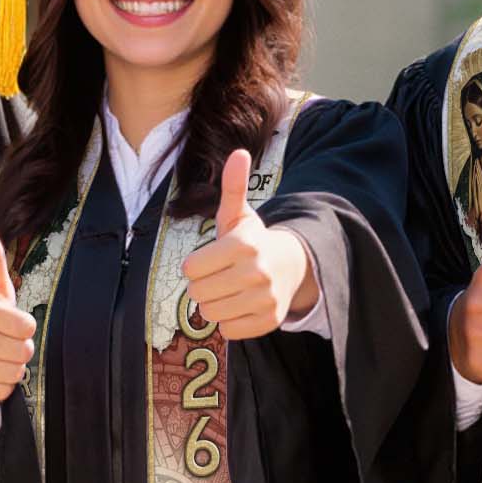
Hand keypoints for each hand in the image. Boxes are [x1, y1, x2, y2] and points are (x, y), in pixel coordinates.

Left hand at [180, 149, 315, 339]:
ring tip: (228, 290)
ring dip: (213, 304)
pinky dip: (229, 321)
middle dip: (202, 286)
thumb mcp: (239, 214)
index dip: (194, 266)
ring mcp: (265, 299)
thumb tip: (238, 152)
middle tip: (218, 277)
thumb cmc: (253, 241)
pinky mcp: (268, 321)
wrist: (291, 266)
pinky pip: (228, 330)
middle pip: (197, 293)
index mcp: (244, 245)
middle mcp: (256, 273)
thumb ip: (232, 186)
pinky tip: (240, 305)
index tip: (209, 261)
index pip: (190, 269)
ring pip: (210, 314)